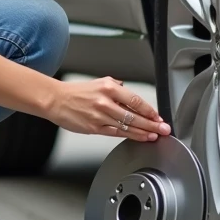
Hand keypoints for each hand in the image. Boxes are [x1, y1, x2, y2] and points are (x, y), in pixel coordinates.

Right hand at [47, 77, 170, 140]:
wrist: (55, 100)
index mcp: (108, 88)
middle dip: (152, 123)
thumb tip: (129, 93)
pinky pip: (117, 133)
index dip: (149, 110)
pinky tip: (139, 137)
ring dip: (144, 132)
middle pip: (135, 115)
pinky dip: (130, 136)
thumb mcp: (98, 82)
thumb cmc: (75, 92)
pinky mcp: (95, 128)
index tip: (158, 116)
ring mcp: (100, 116)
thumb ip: (116, 87)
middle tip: (164, 128)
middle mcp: (105, 102)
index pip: (135, 100)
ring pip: (127, 126)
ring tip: (155, 135)